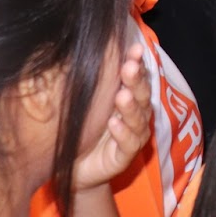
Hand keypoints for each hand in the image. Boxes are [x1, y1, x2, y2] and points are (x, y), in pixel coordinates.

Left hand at [75, 42, 150, 190]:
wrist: (74, 169)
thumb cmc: (80, 130)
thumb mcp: (84, 103)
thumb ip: (91, 80)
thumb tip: (83, 47)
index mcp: (127, 97)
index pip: (136, 76)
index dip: (137, 62)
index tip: (134, 49)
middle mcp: (134, 113)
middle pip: (141, 93)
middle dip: (136, 80)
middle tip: (129, 67)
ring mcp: (133, 134)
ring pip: (138, 117)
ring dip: (130, 106)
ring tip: (121, 96)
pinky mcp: (124, 156)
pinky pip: (128, 143)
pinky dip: (123, 133)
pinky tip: (114, 124)